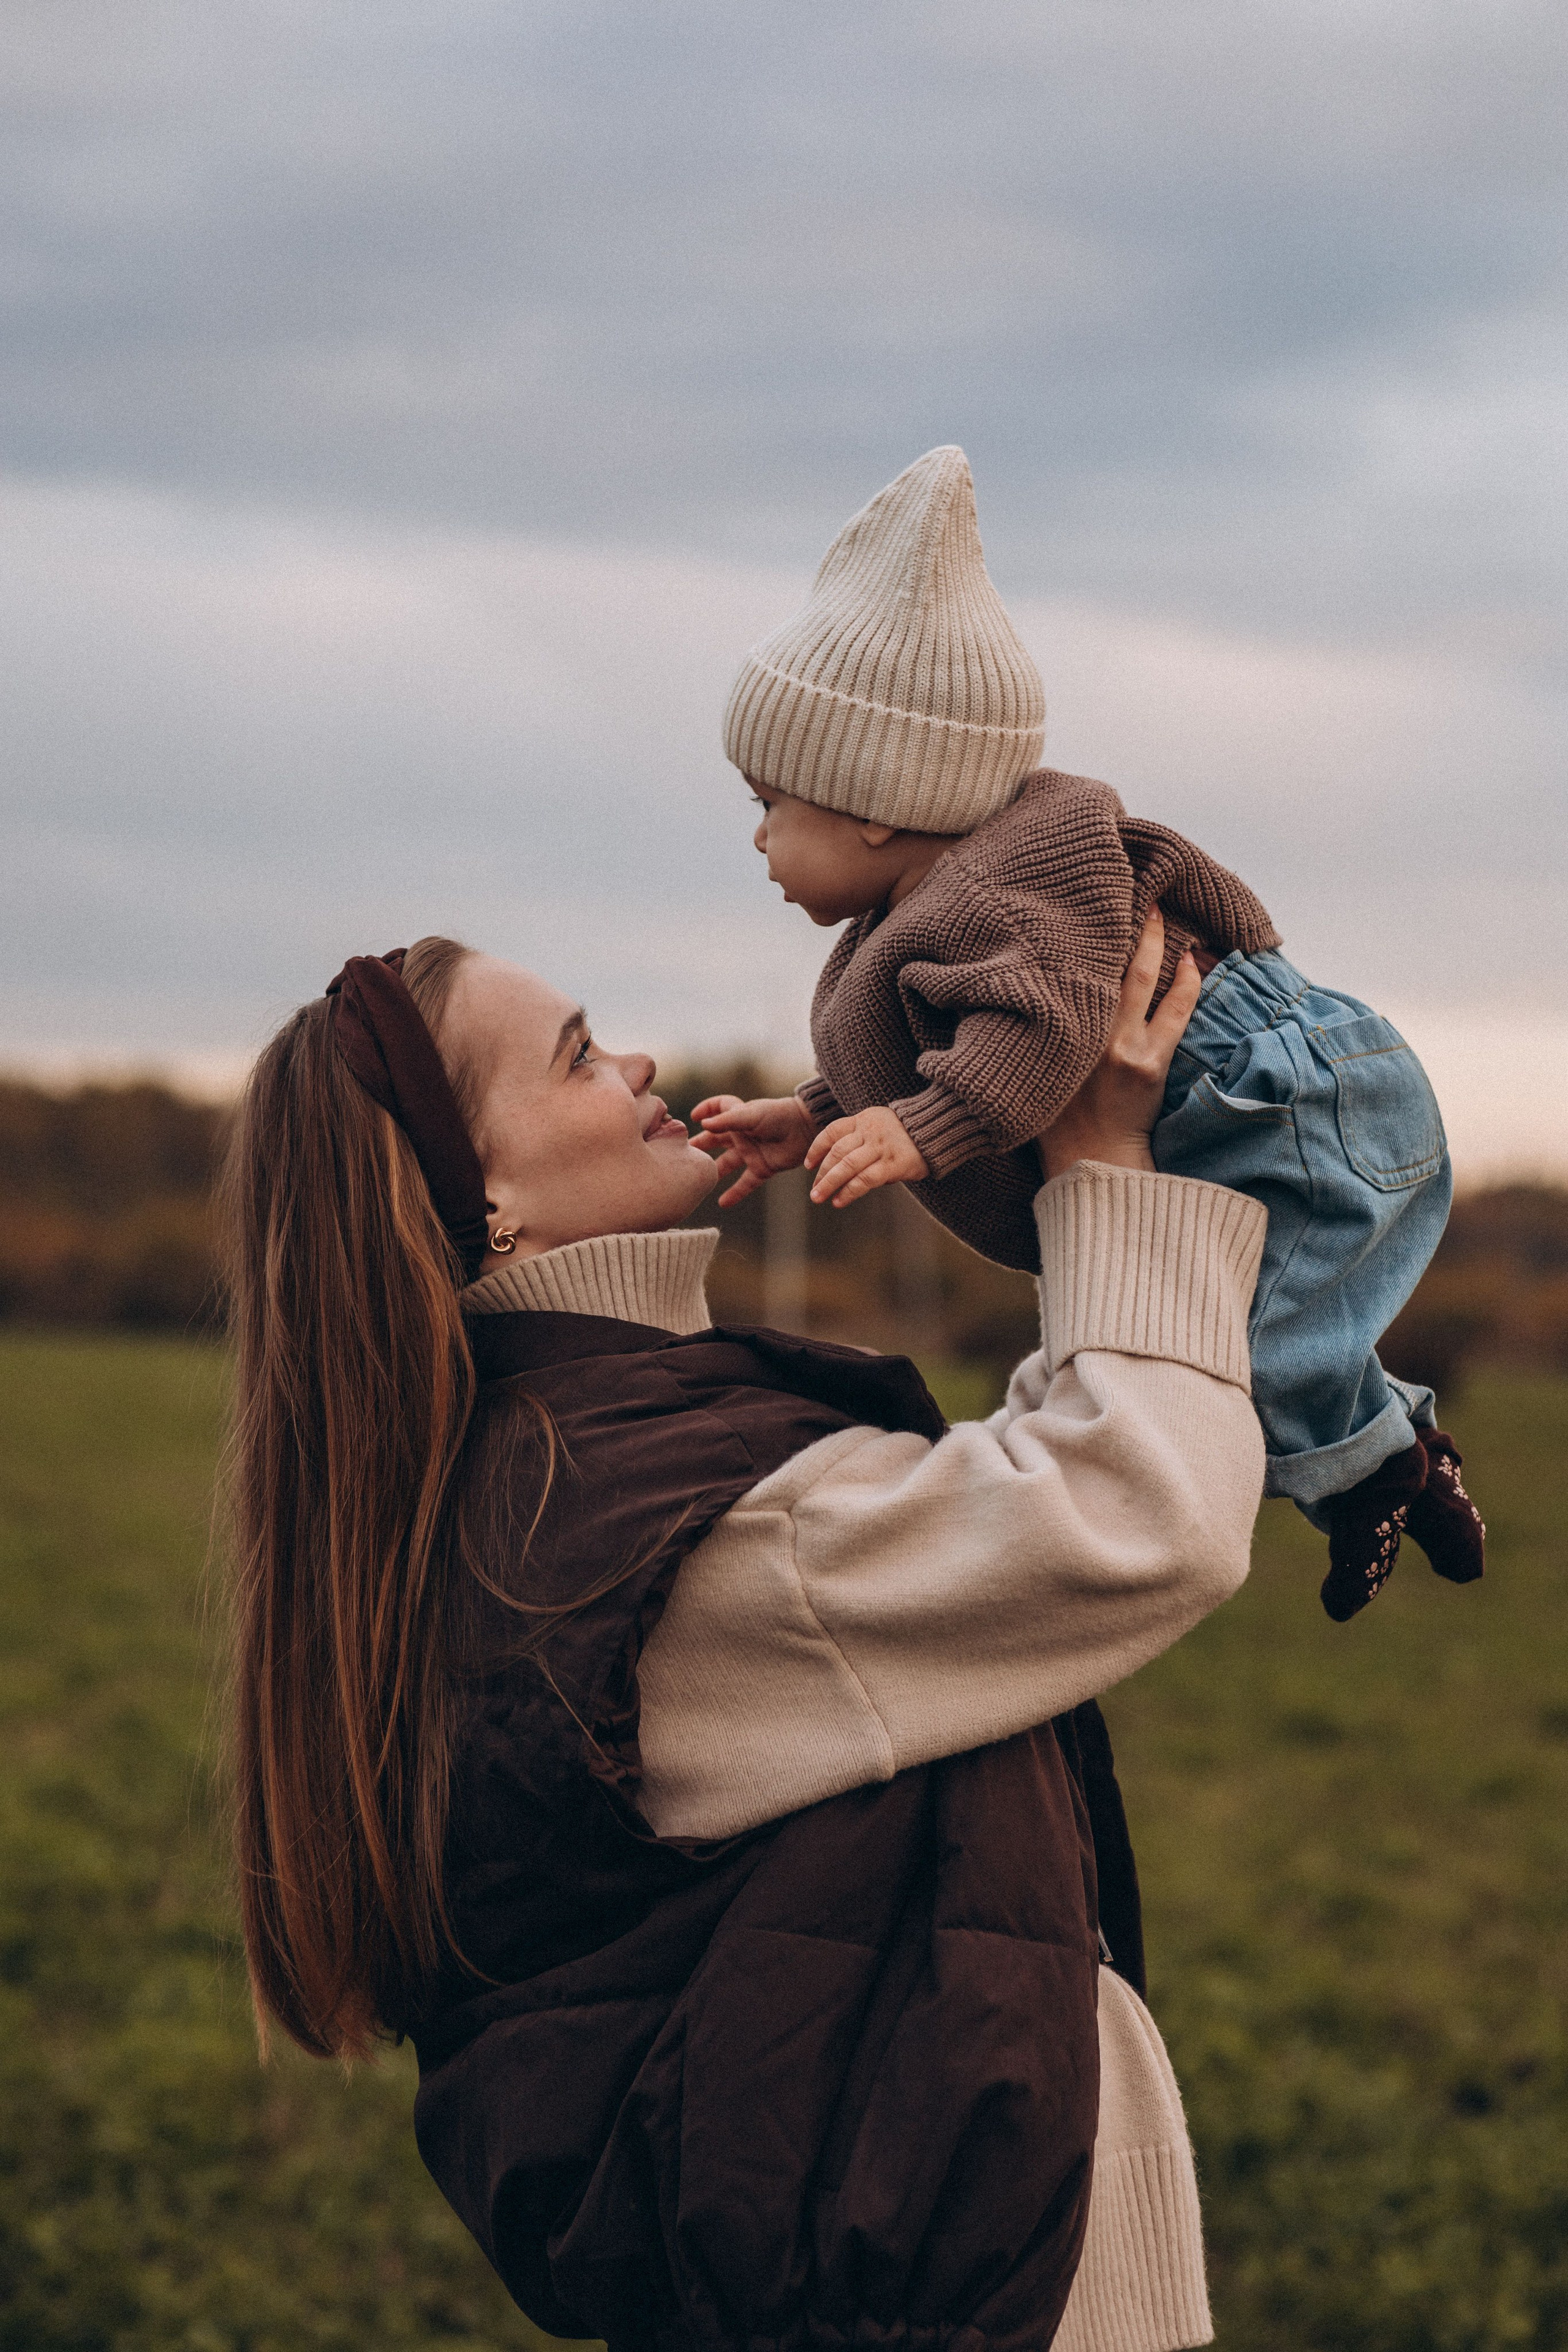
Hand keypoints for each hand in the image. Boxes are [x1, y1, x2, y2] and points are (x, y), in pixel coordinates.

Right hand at [693, 1093, 816, 1206]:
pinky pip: (745, 1183)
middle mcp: (742, 1135)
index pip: (718, 1108)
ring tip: (696, 1181)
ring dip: (713, 1172)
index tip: (693, 1117)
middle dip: (700, 1146)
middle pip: (716, 1140)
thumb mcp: (751, 1115)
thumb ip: (727, 1120)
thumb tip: (703, 1124)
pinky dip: (735, 1193)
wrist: (806, 1130)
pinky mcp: (762, 1168)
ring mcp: (751, 1152)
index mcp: (738, 1116)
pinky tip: (722, 1203)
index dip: (706, 1110)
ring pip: (727, 1164)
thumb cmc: (779, 1116)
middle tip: (682, 1154)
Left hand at [805, 1105, 929, 1207]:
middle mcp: (869, 1131)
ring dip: (829, 1183)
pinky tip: (840, 1201)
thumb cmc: (906, 1133)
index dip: (817, 1148)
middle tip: (814, 1191)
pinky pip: (865, 1179)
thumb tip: (840, 1168)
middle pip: (837, 1152)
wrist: (938, 1129)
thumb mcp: (880, 1126)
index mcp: (863, 1119)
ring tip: (818, 1198)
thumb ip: (860, 1142)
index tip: (809, 1164)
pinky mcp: (893, 1163)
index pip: (832, 1132)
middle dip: (822, 1174)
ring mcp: (880, 1147)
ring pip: (847, 1165)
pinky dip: (849, 1191)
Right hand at [1038, 910, 1201, 1180]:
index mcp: (1052, 1027)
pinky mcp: (1150, 1062)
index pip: (1067, 967)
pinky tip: (1192, 962)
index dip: (1079, 934)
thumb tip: (1023, 992)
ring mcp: (1120, 1045)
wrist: (1088, 1160)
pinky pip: (1175, 1011)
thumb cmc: (1054, 1116)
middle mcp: (1084, 1031)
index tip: (1086, 907)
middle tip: (1133, 892)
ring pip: (1143, 978)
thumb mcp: (1030, 1066)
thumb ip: (1031, 1028)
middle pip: (1106, 962)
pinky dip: (1186, 983)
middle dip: (1122, 924)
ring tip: (1164, 914)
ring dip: (1157, 943)